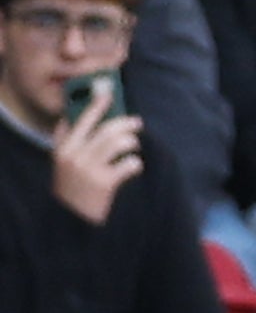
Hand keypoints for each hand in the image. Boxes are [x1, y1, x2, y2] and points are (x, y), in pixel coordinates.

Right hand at [50, 79, 141, 225]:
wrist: (72, 219)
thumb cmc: (74, 188)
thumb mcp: (66, 163)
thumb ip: (75, 142)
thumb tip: (97, 119)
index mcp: (62, 147)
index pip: (78, 119)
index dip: (94, 105)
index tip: (107, 94)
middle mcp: (73, 155)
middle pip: (104, 129)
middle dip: (124, 122)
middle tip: (137, 122)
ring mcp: (88, 168)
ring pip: (117, 143)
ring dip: (130, 142)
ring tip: (133, 146)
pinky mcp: (104, 183)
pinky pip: (128, 164)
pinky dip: (135, 164)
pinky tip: (134, 167)